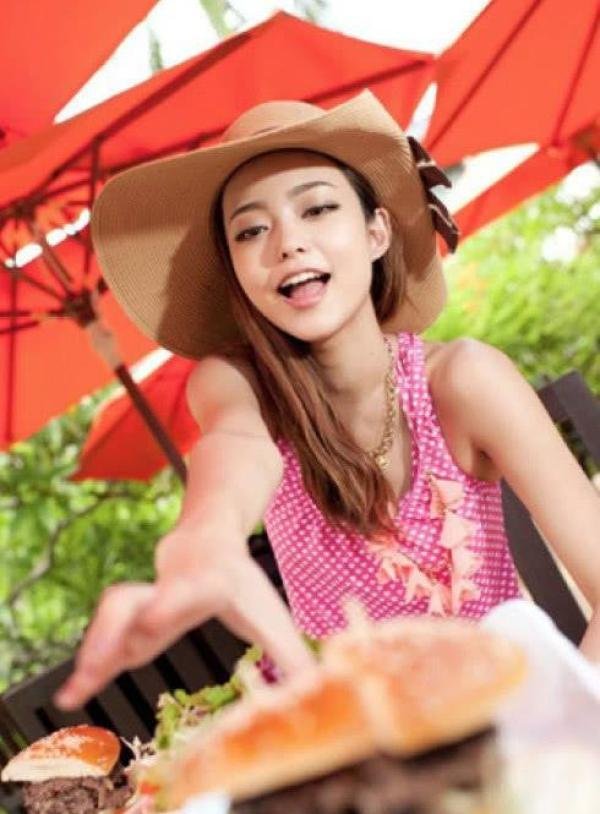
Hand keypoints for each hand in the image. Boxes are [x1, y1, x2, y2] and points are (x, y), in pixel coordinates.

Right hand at [54, 532, 314, 709]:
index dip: (171, 603)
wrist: (205, 542)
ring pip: (111, 616)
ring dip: (93, 651)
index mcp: (207, 585)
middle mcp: (168, 589)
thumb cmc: (241, 584)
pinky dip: (89, 664)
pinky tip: (72, 695)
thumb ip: (290, 652)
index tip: (156, 619)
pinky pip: (104, 636)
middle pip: (136, 603)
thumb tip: (319, 688)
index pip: (188, 592)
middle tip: (96, 666)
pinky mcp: (131, 616)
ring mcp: (145, 599)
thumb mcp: (270, 614)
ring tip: (73, 694)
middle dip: (113, 633)